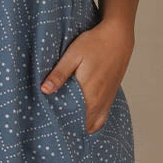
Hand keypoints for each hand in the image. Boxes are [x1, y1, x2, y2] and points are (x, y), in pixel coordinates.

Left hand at [40, 18, 132, 133]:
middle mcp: (99, 101)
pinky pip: (101, 119)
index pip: (72, 118)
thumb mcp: (73, 55)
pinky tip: (80, 119)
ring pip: (92, 124)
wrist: (118, 37)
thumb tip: (44, 90)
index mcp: (89, 93)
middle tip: (52, 123)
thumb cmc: (94, 44)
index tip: (48, 123)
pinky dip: (91, 123)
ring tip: (64, 122)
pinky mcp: (110, 97)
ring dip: (79, 125)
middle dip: (67, 126)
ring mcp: (106, 101)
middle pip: (82, 124)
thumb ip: (59, 74)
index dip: (60, 124)